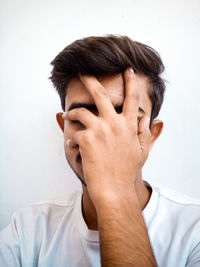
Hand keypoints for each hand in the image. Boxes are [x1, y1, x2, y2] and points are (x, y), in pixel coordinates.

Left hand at [63, 68, 150, 208]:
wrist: (115, 190)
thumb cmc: (127, 172)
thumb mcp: (142, 152)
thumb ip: (146, 134)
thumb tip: (151, 120)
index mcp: (129, 125)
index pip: (132, 98)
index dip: (130, 82)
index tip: (127, 70)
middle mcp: (114, 123)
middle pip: (100, 93)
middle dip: (90, 79)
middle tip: (82, 72)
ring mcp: (100, 130)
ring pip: (81, 111)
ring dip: (73, 112)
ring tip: (69, 114)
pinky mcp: (86, 139)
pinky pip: (74, 132)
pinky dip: (72, 137)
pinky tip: (73, 144)